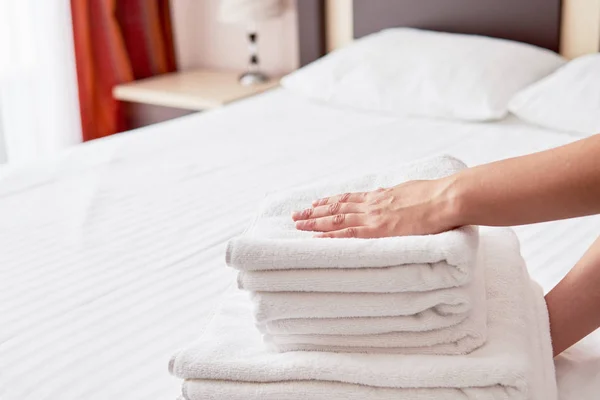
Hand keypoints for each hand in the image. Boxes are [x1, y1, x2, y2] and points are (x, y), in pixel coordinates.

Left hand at [292, 178, 460, 237]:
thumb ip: (399, 195)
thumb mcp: (412, 190)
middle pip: (337, 208)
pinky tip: (316, 238)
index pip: (349, 199)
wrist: (446, 199)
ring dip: (315, 222)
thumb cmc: (437, 195)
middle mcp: (373, 205)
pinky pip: (348, 234)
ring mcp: (374, 217)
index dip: (330, 201)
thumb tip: (394, 195)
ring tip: (298, 224)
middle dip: (315, 212)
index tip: (316, 203)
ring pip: (337, 219)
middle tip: (296, 215)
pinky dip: (330, 236)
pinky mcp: (379, 230)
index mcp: (381, 196)